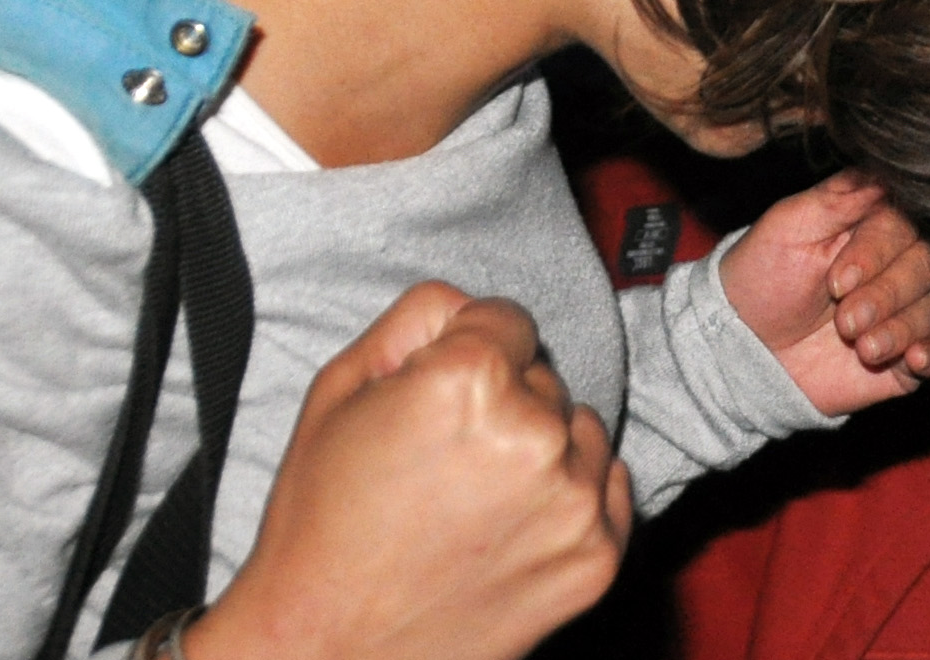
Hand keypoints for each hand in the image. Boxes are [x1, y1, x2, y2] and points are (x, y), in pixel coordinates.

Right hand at [191, 284, 629, 659]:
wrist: (325, 651)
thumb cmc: (322, 524)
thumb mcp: (340, 389)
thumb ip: (417, 318)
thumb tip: (468, 305)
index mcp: (470, 379)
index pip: (505, 318)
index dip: (465, 350)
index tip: (437, 392)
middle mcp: (534, 433)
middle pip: (541, 375)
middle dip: (502, 401)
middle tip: (444, 458)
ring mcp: (571, 501)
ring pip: (576, 429)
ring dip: (541, 448)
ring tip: (474, 498)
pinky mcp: (594, 558)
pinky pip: (606, 488)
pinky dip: (569, 497)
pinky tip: (512, 525)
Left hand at [720, 171, 929, 413]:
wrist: (745, 348)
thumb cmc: (761, 277)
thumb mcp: (790, 226)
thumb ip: (841, 196)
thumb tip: (890, 169)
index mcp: (871, 221)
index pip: (903, 222)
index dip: (876, 252)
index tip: (836, 282)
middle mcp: (896, 259)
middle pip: (925, 263)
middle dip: (885, 296)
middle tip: (844, 321)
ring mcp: (904, 307)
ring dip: (901, 328)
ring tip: (863, 348)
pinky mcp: (908, 353)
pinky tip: (914, 359)